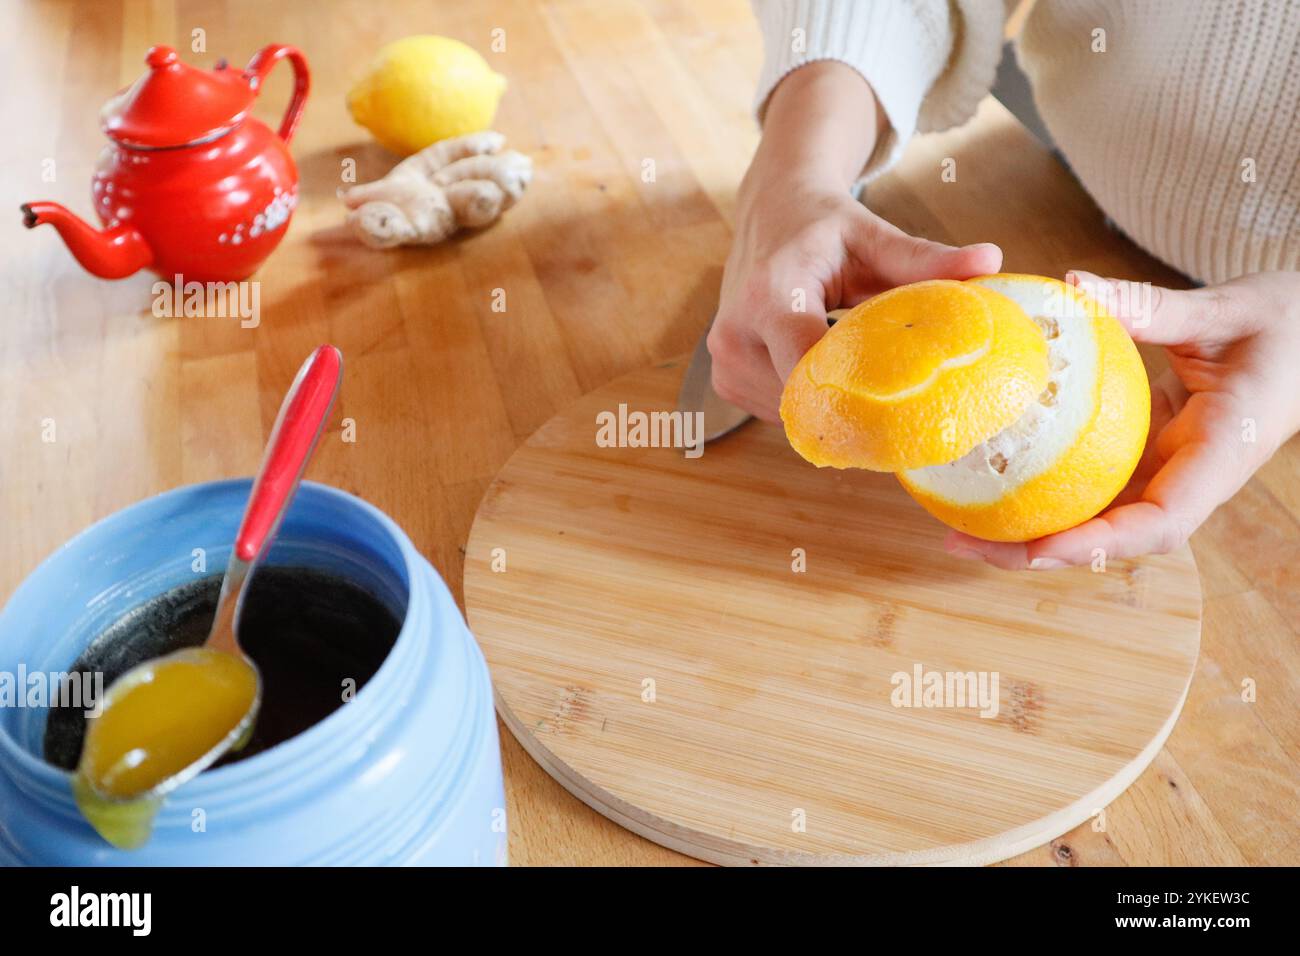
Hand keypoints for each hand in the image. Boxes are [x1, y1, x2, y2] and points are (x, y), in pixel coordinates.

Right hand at [711, 185, 1002, 419]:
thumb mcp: (873, 236)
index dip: (855, 399)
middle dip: (851, 407)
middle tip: (901, 409)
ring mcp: (724, 361)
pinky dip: (807, 404)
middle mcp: (736, 333)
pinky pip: (775, 411)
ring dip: (828, 408)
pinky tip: (831, 381)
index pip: (808, 369)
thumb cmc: (823, 226)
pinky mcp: (725, 378)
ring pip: (788, 413)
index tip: (903, 413)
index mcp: (771, 295)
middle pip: (802, 400)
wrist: (770, 212)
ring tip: (863, 387)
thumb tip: (992, 261)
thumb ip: (926, 258)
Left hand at [947, 270, 1299, 568]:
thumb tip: (1076, 287)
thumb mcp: (1226, 310)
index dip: (1100, 543)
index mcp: (1220, 455)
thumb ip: (1155, 307)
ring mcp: (1166, 470)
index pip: (1161, 521)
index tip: (1040, 547)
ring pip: (1096, 518)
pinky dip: (1042, 486)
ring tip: (957, 527)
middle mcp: (1189, 477)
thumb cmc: (1287, 323)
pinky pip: (1091, 481)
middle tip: (960, 542)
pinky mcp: (1148, 453)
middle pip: (1112, 538)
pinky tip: (988, 477)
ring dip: (1030, 528)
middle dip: (1039, 551)